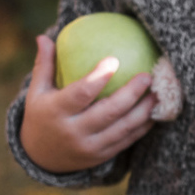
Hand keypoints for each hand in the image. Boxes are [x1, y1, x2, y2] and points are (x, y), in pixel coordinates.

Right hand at [19, 32, 155, 173]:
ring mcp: (90, 147)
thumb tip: (44, 37)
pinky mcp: (102, 156)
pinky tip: (154, 111)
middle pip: (109, 112)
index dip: (98, 77)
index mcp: (57, 112)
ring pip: (123, 128)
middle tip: (147, 76)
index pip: (81, 93)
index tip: (114, 59)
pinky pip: (127, 140)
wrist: (42, 158)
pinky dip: (142, 126)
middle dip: (131, 93)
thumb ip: (44, 65)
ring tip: (158, 93)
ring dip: (144, 111)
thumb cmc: (42, 115)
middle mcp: (74, 132)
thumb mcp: (36, 92)